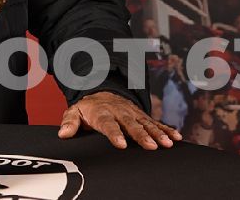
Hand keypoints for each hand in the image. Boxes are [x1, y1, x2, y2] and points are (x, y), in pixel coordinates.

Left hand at [58, 91, 182, 149]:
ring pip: (146, 124)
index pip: (108, 124)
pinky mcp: (142, 116)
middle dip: (141, 135)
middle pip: (131, 125)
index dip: (115, 134)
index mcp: (102, 113)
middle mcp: (120, 113)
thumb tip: (63, 134)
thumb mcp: (75, 111)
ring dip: (158, 133)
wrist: (103, 93)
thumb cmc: (88, 108)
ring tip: (167, 143)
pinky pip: (156, 122)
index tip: (121, 144)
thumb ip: (69, 122)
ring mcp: (133, 114)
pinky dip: (166, 129)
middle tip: (151, 146)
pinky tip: (176, 137)